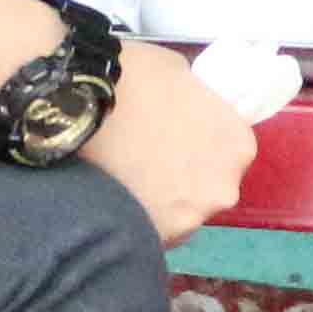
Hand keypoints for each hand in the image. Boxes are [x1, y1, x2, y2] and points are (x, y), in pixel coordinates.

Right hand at [83, 41, 253, 243]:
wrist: (75, 109)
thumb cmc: (132, 78)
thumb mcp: (179, 73)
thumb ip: (197, 102)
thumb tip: (187, 112)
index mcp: (237, 144)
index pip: (231, 150)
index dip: (202, 143)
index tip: (176, 138)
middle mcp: (224, 188)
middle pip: (208, 186)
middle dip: (185, 177)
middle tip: (149, 160)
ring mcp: (189, 219)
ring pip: (180, 214)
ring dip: (163, 203)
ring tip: (126, 182)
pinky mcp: (153, 238)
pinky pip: (151, 232)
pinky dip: (138, 220)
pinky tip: (114, 200)